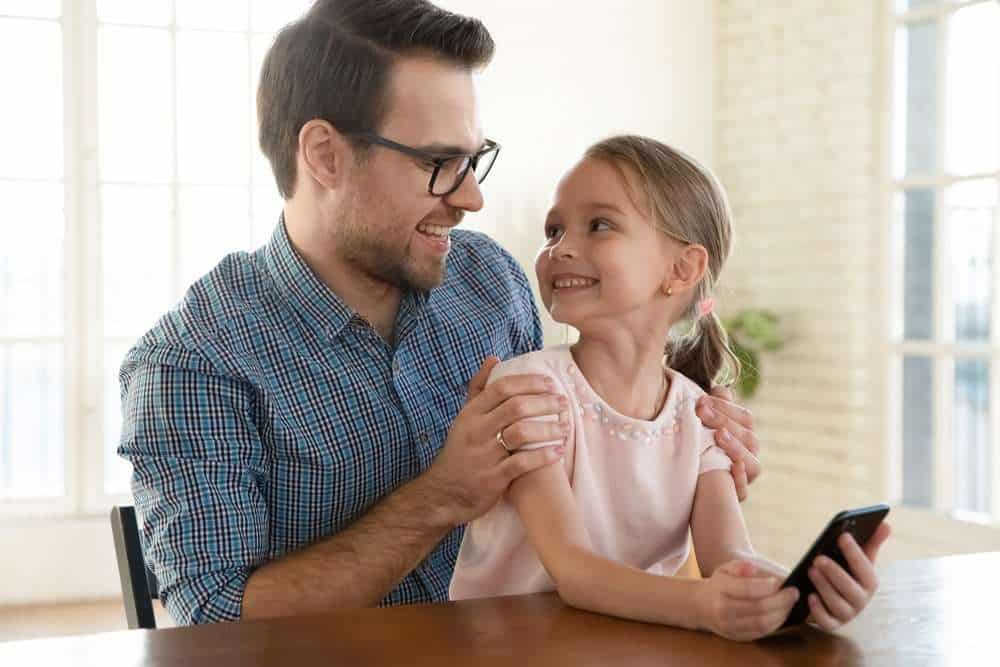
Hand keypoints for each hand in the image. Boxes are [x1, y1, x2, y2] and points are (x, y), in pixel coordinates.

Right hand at [422, 357, 567, 526]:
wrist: (444, 492)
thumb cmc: (460, 450)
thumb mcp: (464, 416)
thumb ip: (479, 387)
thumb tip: (494, 358)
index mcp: (471, 413)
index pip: (502, 388)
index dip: (529, 382)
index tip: (550, 383)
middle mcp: (477, 430)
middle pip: (516, 407)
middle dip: (545, 403)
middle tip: (563, 402)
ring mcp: (485, 454)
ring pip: (521, 433)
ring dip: (548, 429)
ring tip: (565, 427)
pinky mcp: (494, 478)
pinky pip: (523, 463)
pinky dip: (544, 456)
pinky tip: (558, 451)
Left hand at [697, 386, 759, 501]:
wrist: (684, 485)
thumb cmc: (695, 447)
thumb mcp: (701, 425)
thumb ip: (713, 405)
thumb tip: (720, 391)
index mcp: (744, 436)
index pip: (745, 418)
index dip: (725, 408)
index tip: (701, 400)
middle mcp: (748, 456)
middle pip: (748, 438)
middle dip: (723, 421)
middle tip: (700, 411)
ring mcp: (744, 478)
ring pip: (753, 464)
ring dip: (736, 447)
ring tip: (719, 435)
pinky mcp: (734, 496)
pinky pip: (742, 491)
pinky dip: (739, 479)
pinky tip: (733, 467)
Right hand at [698, 560, 799, 641]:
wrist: (702, 606)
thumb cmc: (719, 584)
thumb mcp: (725, 568)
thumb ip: (740, 566)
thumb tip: (753, 568)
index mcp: (720, 590)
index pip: (749, 589)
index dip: (768, 586)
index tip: (779, 582)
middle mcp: (724, 611)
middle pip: (759, 608)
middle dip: (781, 600)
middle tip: (794, 592)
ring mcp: (731, 626)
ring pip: (763, 623)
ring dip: (782, 613)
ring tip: (791, 603)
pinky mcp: (739, 637)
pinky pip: (762, 632)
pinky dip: (777, 623)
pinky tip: (783, 613)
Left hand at [806, 522, 890, 630]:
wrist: (829, 597)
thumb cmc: (845, 573)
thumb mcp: (856, 558)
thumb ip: (870, 542)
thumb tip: (886, 524)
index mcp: (869, 583)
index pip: (865, 569)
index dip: (855, 552)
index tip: (842, 536)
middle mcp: (861, 601)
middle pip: (851, 590)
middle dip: (835, 573)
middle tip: (818, 558)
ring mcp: (847, 614)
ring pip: (837, 605)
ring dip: (824, 587)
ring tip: (810, 570)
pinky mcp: (832, 624)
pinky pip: (826, 622)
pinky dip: (818, 611)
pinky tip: (809, 596)